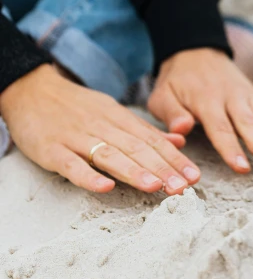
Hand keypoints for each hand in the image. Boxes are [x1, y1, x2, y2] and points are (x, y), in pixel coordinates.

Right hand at [0, 64, 200, 193]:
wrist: (32, 90)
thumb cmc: (76, 106)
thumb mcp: (112, 111)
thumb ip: (144, 130)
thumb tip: (179, 140)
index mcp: (118, 118)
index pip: (152, 140)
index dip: (174, 158)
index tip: (194, 175)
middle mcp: (102, 127)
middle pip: (136, 149)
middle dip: (162, 169)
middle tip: (184, 187)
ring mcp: (76, 138)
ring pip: (110, 155)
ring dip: (134, 172)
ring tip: (156, 187)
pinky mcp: (52, 150)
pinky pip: (72, 165)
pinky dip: (89, 176)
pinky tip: (105, 188)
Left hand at [148, 48, 252, 172]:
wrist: (196, 51)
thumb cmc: (177, 79)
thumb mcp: (161, 94)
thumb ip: (170, 113)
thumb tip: (182, 129)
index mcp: (206, 100)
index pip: (220, 127)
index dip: (231, 148)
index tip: (241, 166)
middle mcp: (230, 97)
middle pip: (248, 123)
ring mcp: (246, 94)